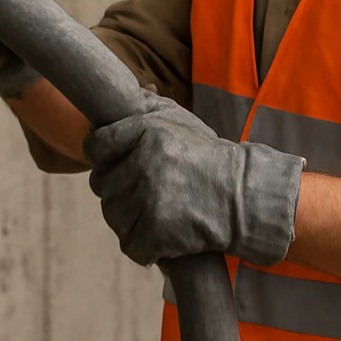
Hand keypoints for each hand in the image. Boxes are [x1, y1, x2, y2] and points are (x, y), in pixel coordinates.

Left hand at [83, 89, 303, 267]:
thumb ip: (149, 104)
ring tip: (154, 215)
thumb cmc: (209, 157)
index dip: (102, 156)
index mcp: (144, 130)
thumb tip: (127, 92)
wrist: (245, 197)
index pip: (95, 145)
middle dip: (118, 190)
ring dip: (130, 220)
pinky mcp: (157, 232)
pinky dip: (144, 248)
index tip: (116, 164)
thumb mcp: (181, 119)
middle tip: (143, 193)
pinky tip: (160, 238)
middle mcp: (143, 162)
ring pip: (113, 216)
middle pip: (101, 184)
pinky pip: (130, 244)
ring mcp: (149, 198)